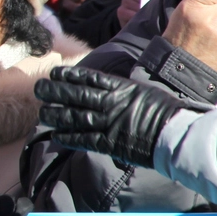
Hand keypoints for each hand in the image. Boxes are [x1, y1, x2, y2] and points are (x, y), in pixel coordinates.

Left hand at [35, 65, 187, 168]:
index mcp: (121, 88)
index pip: (89, 78)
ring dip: (56, 114)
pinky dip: (69, 137)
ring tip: (42, 112)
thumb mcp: (144, 92)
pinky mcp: (111, 142)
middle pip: (77, 95)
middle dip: (55, 91)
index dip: (69, 75)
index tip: (54, 73)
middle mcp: (112, 103)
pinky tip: (56, 134)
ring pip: (75, 116)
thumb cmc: (165, 113)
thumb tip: (109, 87)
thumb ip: (123, 90)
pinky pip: (84, 139)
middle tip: (38, 89)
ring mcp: (110, 122)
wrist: (177, 134)